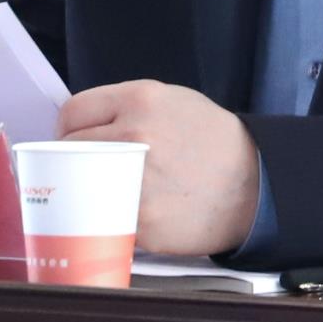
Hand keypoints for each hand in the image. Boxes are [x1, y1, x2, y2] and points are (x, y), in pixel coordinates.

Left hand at [58, 80, 259, 255]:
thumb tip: (79, 124)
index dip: (68, 128)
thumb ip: (124, 107)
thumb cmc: (211, 142)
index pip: (71, 112)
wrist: (254, 184)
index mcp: (139, 101)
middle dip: (73, 159)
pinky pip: (104, 215)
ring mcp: (134, 181)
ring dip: (84, 189)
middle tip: (88, 168)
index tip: (72, 140)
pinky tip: (131, 210)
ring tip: (105, 190)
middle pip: (68, 149)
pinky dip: (109, 216)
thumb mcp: (172, 101)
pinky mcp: (140, 220)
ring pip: (79, 185)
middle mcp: (133, 137)